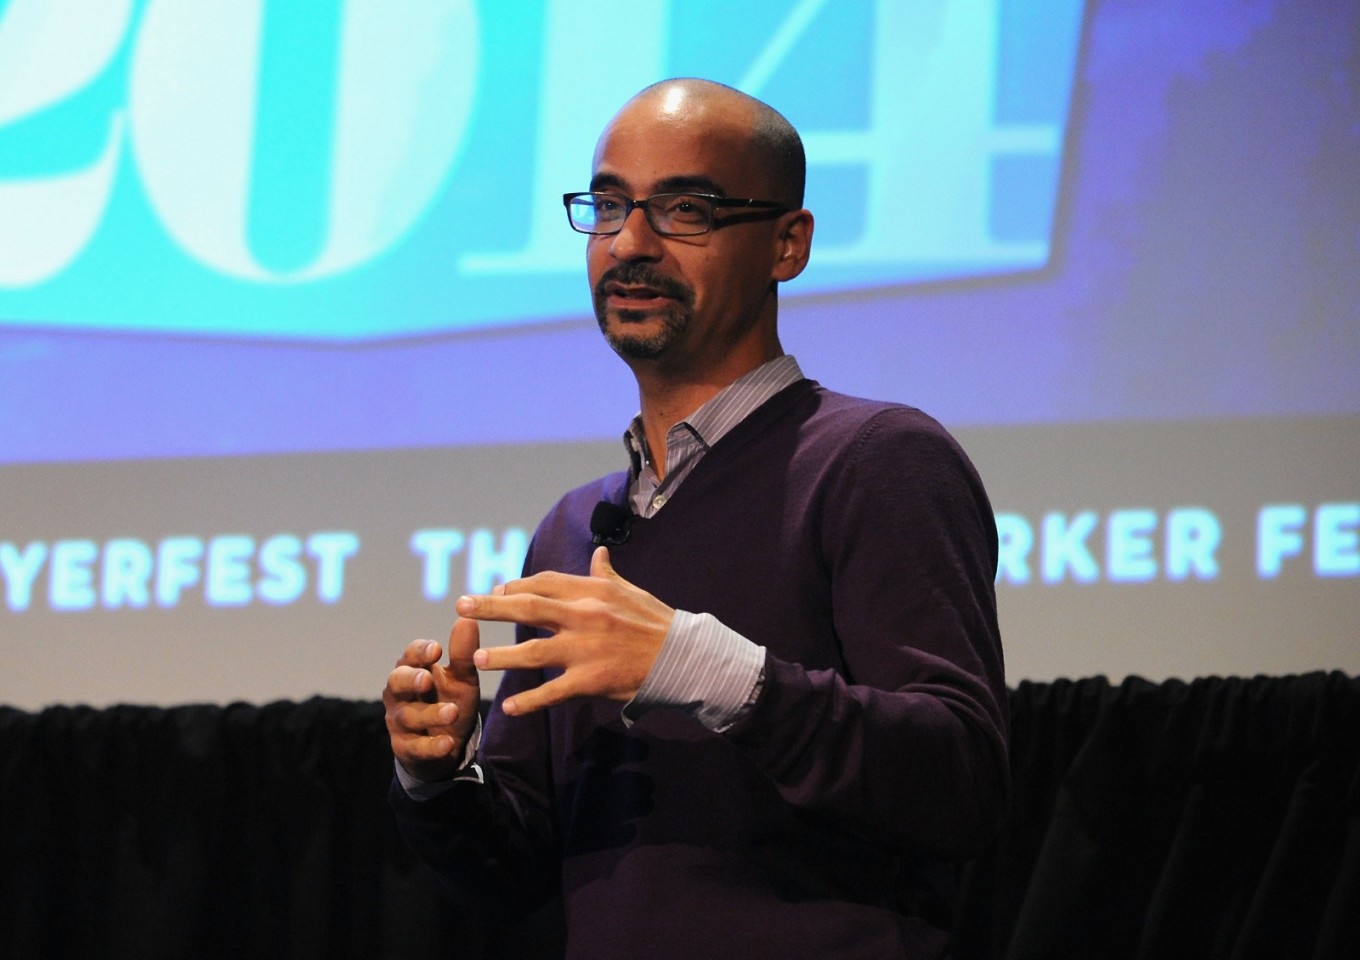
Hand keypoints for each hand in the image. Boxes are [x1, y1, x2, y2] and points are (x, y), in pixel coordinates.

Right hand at [382, 617, 480, 782]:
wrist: (447, 744)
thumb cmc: (450, 701)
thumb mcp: (462, 679)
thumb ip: (464, 654)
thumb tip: (469, 618)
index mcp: (414, 669)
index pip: (410, 655)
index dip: (420, 652)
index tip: (436, 650)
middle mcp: (400, 693)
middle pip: (396, 681)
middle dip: (410, 679)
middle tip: (427, 679)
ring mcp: (400, 721)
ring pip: (408, 716)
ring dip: (429, 714)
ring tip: (452, 712)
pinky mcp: (405, 748)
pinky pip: (415, 747)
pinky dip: (431, 745)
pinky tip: (447, 743)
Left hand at [459, 546, 672, 716]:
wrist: (682, 657)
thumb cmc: (656, 623)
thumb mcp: (631, 592)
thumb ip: (607, 575)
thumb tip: (597, 554)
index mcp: (592, 591)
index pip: (544, 583)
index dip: (516, 586)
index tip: (495, 591)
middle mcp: (584, 616)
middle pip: (528, 607)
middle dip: (491, 607)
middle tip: (462, 606)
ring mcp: (585, 649)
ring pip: (533, 652)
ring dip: (501, 657)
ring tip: (476, 661)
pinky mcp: (590, 680)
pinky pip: (553, 692)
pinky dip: (529, 702)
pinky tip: (509, 709)